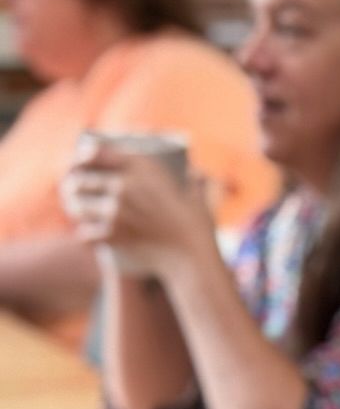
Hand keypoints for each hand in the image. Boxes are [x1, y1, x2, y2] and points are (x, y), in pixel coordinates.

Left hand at [61, 143, 216, 278]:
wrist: (193, 256)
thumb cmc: (197, 226)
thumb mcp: (195, 194)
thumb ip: (192, 180)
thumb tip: (194, 173)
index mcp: (142, 167)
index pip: (95, 152)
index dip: (82, 156)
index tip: (79, 161)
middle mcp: (124, 184)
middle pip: (80, 179)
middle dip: (73, 184)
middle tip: (73, 189)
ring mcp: (115, 210)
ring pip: (77, 205)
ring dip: (75, 208)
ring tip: (77, 209)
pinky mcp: (111, 234)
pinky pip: (85, 232)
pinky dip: (85, 235)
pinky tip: (86, 235)